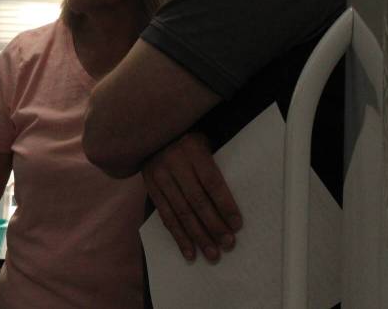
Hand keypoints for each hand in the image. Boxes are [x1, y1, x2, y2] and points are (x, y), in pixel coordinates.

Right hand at [142, 132, 241, 262]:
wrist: (152, 132)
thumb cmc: (188, 142)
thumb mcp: (203, 143)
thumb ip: (214, 165)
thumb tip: (231, 202)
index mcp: (193, 149)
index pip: (212, 182)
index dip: (225, 205)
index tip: (237, 225)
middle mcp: (174, 162)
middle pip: (197, 200)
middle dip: (214, 225)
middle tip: (228, 244)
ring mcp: (159, 175)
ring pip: (181, 212)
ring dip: (198, 236)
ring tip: (212, 254)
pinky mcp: (150, 187)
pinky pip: (165, 215)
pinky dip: (178, 236)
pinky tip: (189, 252)